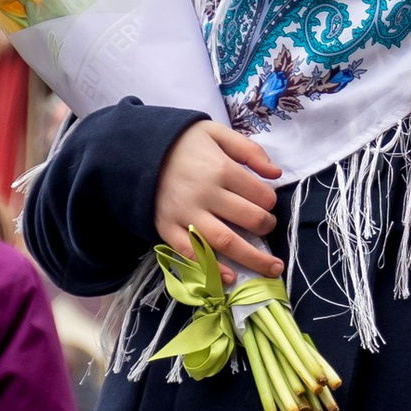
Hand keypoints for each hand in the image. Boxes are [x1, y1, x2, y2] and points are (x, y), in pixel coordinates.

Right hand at [155, 123, 283, 279]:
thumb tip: (276, 173)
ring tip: (272, 269)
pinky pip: (191, 254)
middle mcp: (205, 195)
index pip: (260, 195)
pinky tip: (229, 278)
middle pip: (249, 220)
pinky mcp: (167, 229)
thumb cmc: (182, 142)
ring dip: (253, 258)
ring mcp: (185, 215)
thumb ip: (249, 150)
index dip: (270, 202)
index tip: (267, 203)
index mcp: (221, 169)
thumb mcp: (216, 132)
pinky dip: (212, 269)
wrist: (135, 150)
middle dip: (266, 227)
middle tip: (267, 227)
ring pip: (226, 243)